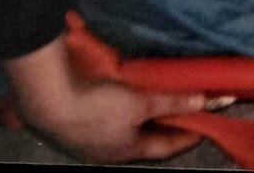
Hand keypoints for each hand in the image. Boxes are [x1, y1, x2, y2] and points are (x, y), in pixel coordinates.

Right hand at [4, 35, 205, 162]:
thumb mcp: (141, 103)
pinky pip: (108, 124)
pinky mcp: (75, 128)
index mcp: (127, 151)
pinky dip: (123, 115)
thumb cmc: (97, 107)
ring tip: (157, 105)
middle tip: (184, 114)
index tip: (205, 128)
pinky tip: (123, 101)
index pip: (166, 148)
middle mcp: (108, 153)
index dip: (187, 137)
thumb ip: (172, 103)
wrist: (47, 102)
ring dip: (142, 121)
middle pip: (144, 142)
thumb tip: (205, 102)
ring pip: (125, 134)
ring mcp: (89, 143)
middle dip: (165, 129)